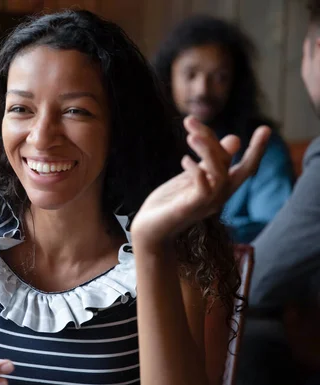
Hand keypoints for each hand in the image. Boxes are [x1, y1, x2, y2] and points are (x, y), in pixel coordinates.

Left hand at [131, 116, 269, 249]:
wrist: (149, 229)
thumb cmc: (170, 203)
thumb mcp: (192, 177)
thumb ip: (210, 160)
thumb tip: (235, 138)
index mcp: (221, 188)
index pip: (246, 168)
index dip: (257, 150)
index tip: (266, 128)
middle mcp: (219, 196)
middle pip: (239, 170)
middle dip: (245, 148)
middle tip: (214, 122)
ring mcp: (205, 204)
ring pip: (220, 174)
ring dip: (208, 151)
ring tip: (191, 135)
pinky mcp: (189, 208)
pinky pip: (202, 189)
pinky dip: (196, 171)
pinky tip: (184, 160)